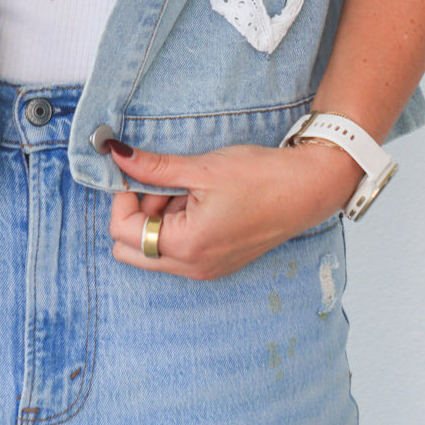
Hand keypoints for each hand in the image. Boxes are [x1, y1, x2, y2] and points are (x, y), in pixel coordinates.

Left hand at [108, 140, 361, 279]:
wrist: (308, 189)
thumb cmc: (261, 177)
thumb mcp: (202, 167)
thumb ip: (154, 167)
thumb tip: (116, 155)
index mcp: (186, 246)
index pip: (123, 231)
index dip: (124, 196)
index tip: (141, 171)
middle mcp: (192, 267)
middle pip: (131, 248)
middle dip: (137, 212)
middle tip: (163, 183)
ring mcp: (205, 269)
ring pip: (153, 250)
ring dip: (158, 217)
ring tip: (189, 187)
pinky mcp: (216, 263)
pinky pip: (177, 250)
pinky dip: (176, 224)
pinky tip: (200, 199)